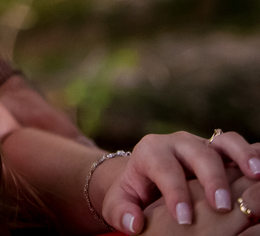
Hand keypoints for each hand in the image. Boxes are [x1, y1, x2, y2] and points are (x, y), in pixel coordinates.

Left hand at [95, 131, 259, 233]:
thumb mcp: (119, 201)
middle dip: (211, 178)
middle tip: (222, 206)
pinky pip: (240, 148)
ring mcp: (204, 145)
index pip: (164, 168)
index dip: (175, 193)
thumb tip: (134, 223)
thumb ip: (121, 211)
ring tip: (257, 176)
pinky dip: (252, 156)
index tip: (185, 219)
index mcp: (151, 151)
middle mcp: (179, 143)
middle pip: (198, 153)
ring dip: (242, 157)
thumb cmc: (133, 192)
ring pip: (225, 142)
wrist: (144, 176)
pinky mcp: (222, 152)